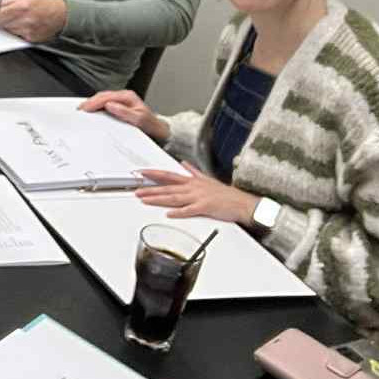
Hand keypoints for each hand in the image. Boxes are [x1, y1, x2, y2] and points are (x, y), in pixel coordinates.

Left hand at [0, 0, 68, 42]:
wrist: (61, 15)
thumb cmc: (44, 4)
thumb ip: (8, 2)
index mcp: (20, 7)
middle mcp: (23, 20)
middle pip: (1, 25)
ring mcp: (27, 31)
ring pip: (8, 31)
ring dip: (7, 27)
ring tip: (16, 20)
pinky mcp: (30, 39)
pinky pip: (17, 37)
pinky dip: (16, 32)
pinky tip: (24, 26)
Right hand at [78, 89, 169, 144]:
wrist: (161, 133)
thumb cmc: (152, 127)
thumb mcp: (141, 120)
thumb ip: (125, 113)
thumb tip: (110, 105)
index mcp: (128, 97)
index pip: (106, 97)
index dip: (94, 102)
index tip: (85, 109)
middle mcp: (124, 98)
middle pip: (102, 96)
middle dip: (89, 103)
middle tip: (79, 111)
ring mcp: (121, 102)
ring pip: (102, 100)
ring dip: (92, 105)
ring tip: (82, 113)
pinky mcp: (119, 109)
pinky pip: (105, 106)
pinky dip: (96, 109)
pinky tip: (91, 115)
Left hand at [132, 165, 260, 224]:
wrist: (242, 202)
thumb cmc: (225, 194)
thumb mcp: (208, 179)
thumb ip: (194, 171)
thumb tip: (184, 164)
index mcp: (192, 181)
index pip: (168, 175)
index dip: (153, 174)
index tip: (140, 173)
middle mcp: (193, 187)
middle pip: (167, 187)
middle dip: (150, 188)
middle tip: (136, 190)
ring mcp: (198, 197)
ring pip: (174, 197)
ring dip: (158, 199)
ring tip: (145, 200)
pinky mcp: (205, 207)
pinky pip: (190, 210)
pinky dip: (179, 212)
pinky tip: (169, 214)